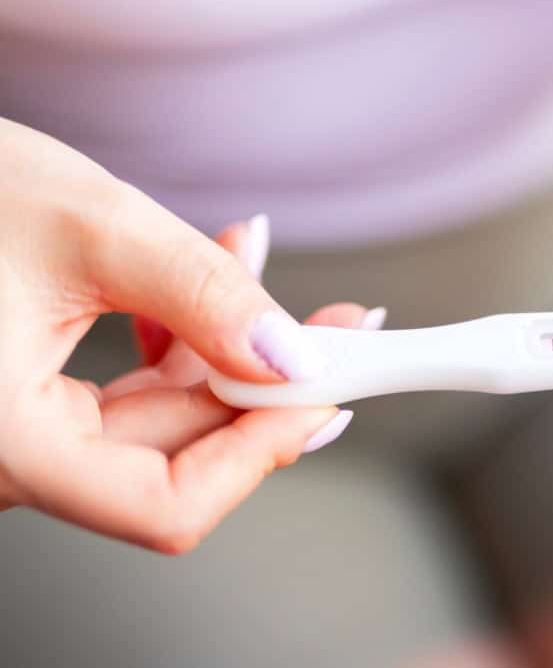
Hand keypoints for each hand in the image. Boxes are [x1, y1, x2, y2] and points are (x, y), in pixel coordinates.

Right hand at [0, 117, 371, 552]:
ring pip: (159, 412)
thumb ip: (202, 296)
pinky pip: (126, 384)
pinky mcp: (30, 393)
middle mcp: (9, 455)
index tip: (323, 396)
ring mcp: (20, 428)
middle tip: (340, 327)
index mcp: (3, 444)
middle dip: (267, 382)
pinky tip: (211, 268)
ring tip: (267, 268)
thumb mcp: (88, 228)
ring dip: (228, 344)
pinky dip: (180, 332)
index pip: (164, 504)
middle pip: (176, 453)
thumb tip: (293, 357)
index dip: (258, 454)